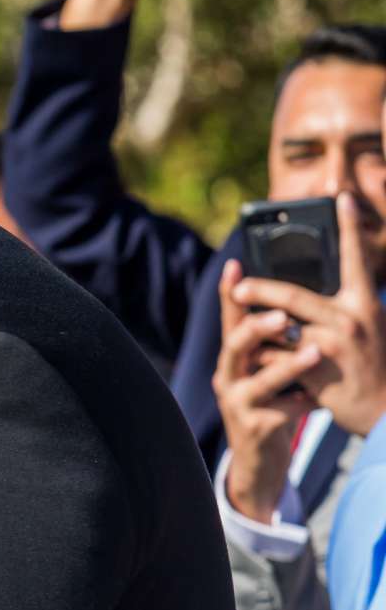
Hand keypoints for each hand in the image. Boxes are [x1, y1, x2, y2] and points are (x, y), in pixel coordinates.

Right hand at [213, 260, 315, 522]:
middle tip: (285, 316)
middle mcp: (228, 376)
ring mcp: (237, 403)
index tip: (234, 264)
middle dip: (258, 327)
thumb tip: (292, 303)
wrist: (259, 462)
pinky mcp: (253, 430)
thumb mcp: (266, 371)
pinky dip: (300, 405)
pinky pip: (279, 414)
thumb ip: (274, 343)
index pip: (231, 317)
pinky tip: (318, 402)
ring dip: (288, 366)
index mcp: (235, 357)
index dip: (230, 292)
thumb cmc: (270, 406)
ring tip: (314, 354)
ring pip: (259, 380)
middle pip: (235, 344)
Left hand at [229, 194, 385, 439]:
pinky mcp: (315, 372)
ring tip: (240, 322)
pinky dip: (262, 354)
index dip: (348, 227)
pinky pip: (276, 356)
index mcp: (366, 304)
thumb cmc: (375, 365)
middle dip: (260, 290)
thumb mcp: (371, 326)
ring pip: (278, 327)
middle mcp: (350, 320)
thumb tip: (316, 284)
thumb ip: (345, 304)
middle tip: (238, 288)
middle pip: (292, 295)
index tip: (338, 196)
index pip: (356, 259)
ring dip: (256, 327)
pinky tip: (254, 356)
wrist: (385, 412)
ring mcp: (331, 346)